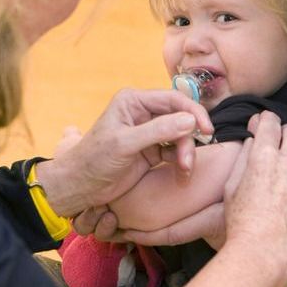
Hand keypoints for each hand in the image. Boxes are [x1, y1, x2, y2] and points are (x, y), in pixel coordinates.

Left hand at [36, 89, 212, 216]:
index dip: (193, 112)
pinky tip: (181, 174)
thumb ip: (158, 131)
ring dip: (186, 153)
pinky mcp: (151, 150)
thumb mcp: (125, 144)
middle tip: (187, 162)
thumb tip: (190, 120)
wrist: (80, 186)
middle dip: (188, 139)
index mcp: (133, 101)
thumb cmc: (94, 160)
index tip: (206, 130)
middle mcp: (143, 112)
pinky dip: (181, 162)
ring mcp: (148, 132)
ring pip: (180, 136)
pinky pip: (174, 151)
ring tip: (184, 171)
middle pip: (180, 118)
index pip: (173, 99)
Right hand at [223, 111, 286, 285]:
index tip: (262, 123)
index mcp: (264, 156)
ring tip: (283, 172)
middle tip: (275, 142)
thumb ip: (243, 158)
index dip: (265, 120)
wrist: (264, 253)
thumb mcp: (232, 186)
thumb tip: (252, 142)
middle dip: (284, 133)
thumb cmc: (242, 222)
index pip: (271, 122)